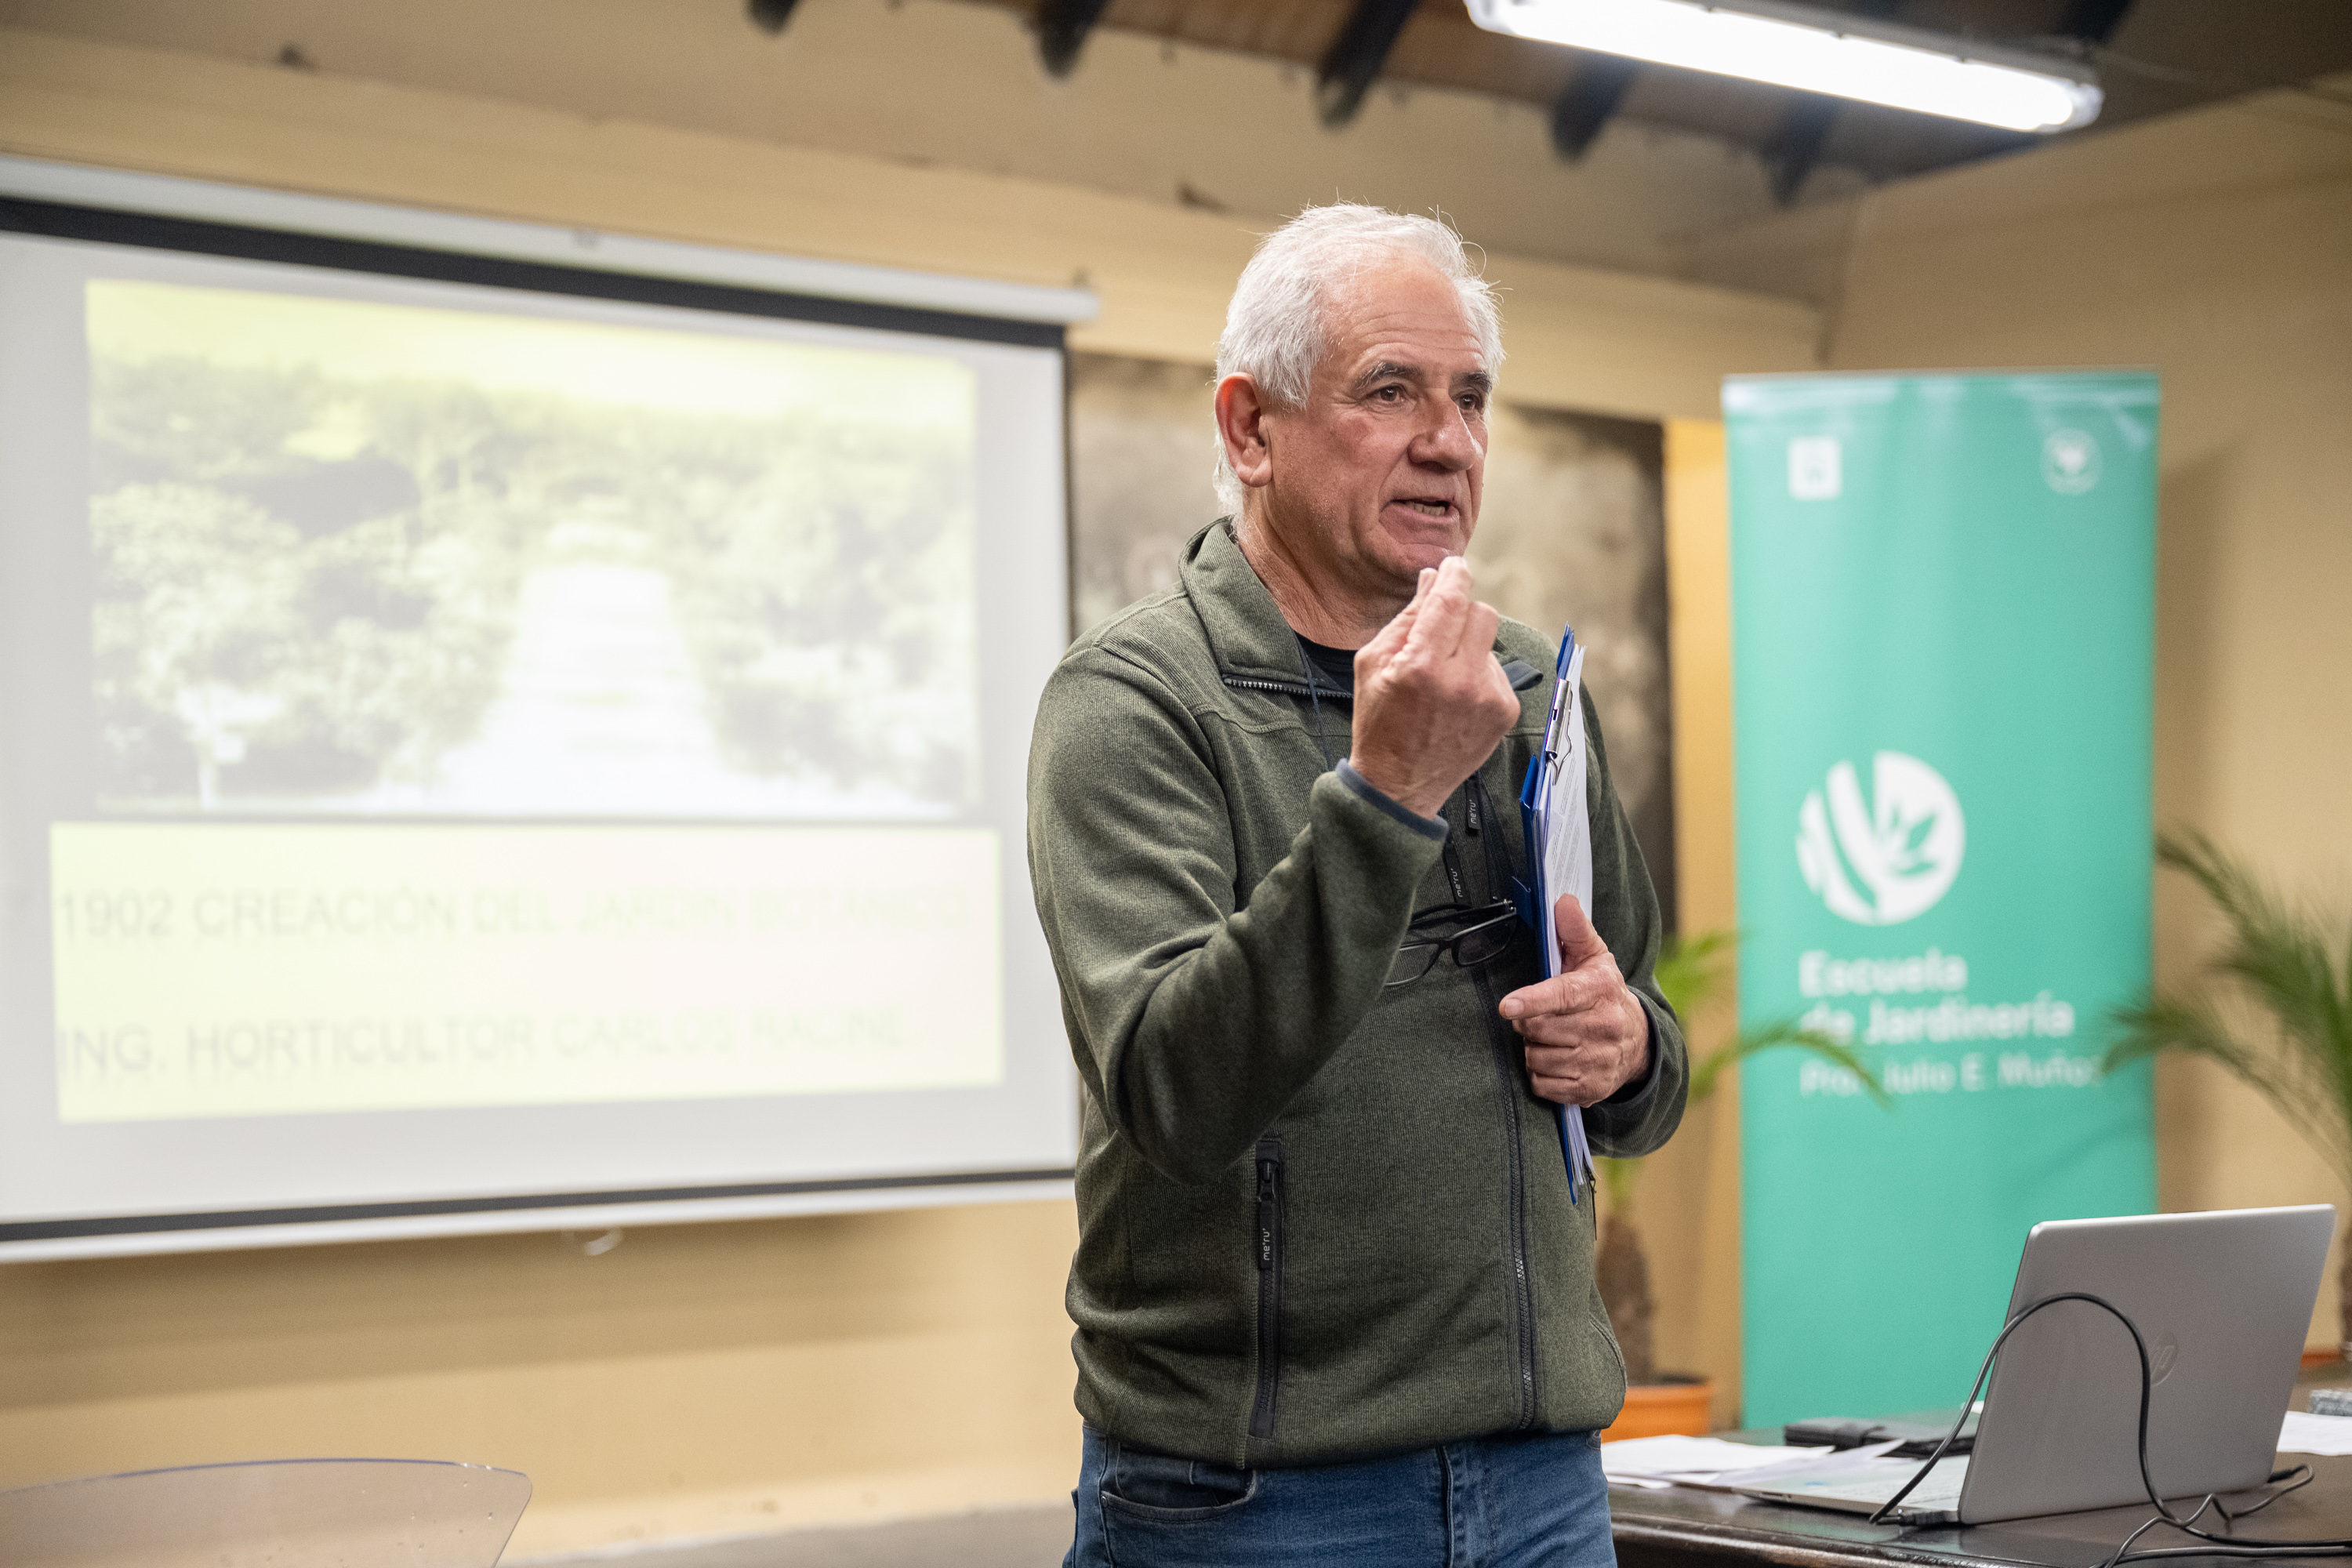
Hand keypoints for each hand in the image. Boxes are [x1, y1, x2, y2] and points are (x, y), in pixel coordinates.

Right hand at [1347, 557, 1519, 818]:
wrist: (1399, 786)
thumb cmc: (1379, 723)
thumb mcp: (1373, 664)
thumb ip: (1406, 618)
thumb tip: (1433, 579)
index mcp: (1421, 666)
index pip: (1452, 600)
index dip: (1455, 574)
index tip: (1454, 565)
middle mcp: (1462, 680)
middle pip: (1481, 613)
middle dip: (1461, 613)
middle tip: (1440, 628)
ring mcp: (1488, 698)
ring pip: (1489, 642)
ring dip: (1468, 647)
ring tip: (1442, 679)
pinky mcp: (1505, 712)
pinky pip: (1497, 670)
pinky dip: (1478, 674)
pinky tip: (1456, 697)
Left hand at [1499, 895, 1649, 1106]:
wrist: (1638, 1042)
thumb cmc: (1604, 994)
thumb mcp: (1595, 958)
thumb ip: (1575, 930)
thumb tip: (1562, 901)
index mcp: (1600, 991)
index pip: (1562, 996)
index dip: (1533, 1001)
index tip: (1508, 1006)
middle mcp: (1603, 1028)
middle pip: (1540, 1030)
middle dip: (1527, 1024)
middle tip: (1533, 1016)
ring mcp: (1599, 1061)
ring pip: (1538, 1058)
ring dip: (1532, 1049)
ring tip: (1547, 1038)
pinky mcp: (1592, 1089)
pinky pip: (1544, 1085)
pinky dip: (1539, 1074)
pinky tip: (1553, 1059)